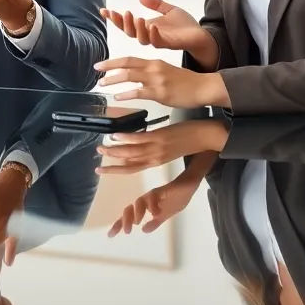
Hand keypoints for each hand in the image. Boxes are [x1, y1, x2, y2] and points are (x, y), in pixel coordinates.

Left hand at [93, 57, 227, 108]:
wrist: (203, 87)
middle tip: (96, 72)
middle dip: (108, 68)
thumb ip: (151, 72)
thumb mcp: (166, 71)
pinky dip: (126, 94)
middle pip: (126, 64)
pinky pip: (138, 92)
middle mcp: (153, 68)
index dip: (113, 61)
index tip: (100, 64)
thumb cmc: (186, 82)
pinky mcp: (160, 93)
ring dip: (113, 79)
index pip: (129, 59)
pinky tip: (118, 96)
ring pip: (129, 76)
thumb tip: (137, 76)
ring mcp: (156, 80)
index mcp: (154, 62)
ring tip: (102, 84)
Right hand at [96, 120, 229, 174]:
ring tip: (101, 147)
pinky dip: (126, 138)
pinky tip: (115, 135)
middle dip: (111, 163)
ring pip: (131, 153)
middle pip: (128, 164)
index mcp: (156, 162)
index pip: (131, 168)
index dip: (115, 169)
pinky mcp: (160, 137)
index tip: (101, 169)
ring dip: (114, 151)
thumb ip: (154, 149)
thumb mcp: (170, 149)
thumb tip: (140, 145)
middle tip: (96, 161)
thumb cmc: (190, 141)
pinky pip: (140, 139)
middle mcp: (154, 158)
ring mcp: (157, 148)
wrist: (207, 138)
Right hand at [100, 0, 214, 59]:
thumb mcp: (169, 10)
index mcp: (147, 28)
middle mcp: (150, 35)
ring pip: (141, 39)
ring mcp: (159, 41)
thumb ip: (156, 4)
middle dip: (122, 23)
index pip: (127, 24)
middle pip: (130, 32)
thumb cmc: (185, 26)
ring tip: (136, 17)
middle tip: (120, 13)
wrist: (201, 36)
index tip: (103, 10)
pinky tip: (152, 25)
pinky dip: (153, 34)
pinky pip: (157, 41)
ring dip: (137, 28)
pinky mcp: (169, 44)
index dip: (115, 18)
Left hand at [108, 174, 201, 235]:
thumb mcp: (165, 215)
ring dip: (138, 211)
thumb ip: (155, 222)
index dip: (119, 224)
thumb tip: (144, 230)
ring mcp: (154, 194)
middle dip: (125, 219)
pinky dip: (153, 204)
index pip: (130, 216)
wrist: (190, 185)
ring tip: (138, 222)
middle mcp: (146, 199)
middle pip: (130, 208)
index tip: (110, 235)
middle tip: (126, 232)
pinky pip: (155, 196)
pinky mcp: (163, 190)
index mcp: (146, 206)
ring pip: (140, 201)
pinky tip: (155, 213)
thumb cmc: (177, 198)